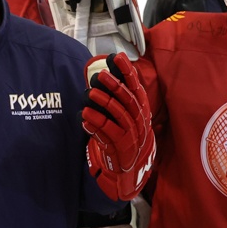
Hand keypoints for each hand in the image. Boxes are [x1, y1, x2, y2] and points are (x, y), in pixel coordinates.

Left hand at [82, 53, 155, 200]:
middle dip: (115, 86)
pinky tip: (84, 116)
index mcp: (141, 111)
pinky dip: (97, 125)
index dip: (128, 73)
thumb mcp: (124, 116)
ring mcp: (132, 136)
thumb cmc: (123, 137)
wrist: (128, 169)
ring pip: (120, 116)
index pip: (136, 88)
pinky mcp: (121, 148)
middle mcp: (140, 122)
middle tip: (100, 74)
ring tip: (90, 93)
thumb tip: (106, 71)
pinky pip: (109, 134)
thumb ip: (117, 97)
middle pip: (129, 101)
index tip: (118, 58)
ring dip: (105, 103)